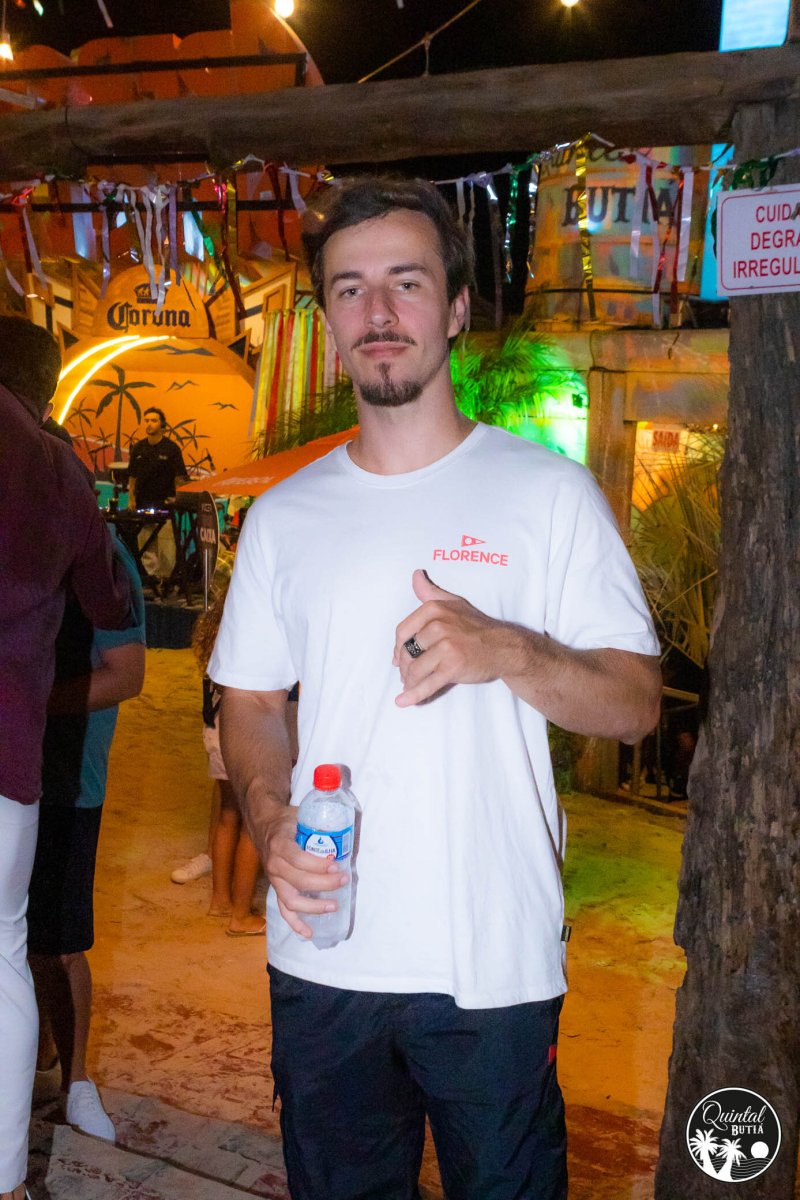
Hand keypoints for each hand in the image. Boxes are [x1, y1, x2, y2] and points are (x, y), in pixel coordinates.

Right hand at [262, 805, 347, 938]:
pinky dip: (295, 923)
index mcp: (279, 845)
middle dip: (324, 883)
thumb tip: (345, 833)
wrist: (264, 824)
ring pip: (291, 900)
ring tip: (333, 905)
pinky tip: (308, 932)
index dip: (319, 866)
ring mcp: (274, 880)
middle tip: (343, 880)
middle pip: (299, 881)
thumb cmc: (286, 820)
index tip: (337, 866)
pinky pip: (283, 910)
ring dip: (313, 906)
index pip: (299, 860)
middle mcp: (274, 865)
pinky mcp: (276, 889)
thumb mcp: (299, 816)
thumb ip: (317, 825)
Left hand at [393, 569, 506, 706]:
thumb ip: (430, 592)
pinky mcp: (453, 667)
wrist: (505, 647)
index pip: (402, 631)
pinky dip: (414, 695)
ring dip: (410, 682)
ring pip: (415, 669)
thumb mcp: (454, 603)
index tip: (398, 658)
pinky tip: (403, 701)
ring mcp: (446, 647)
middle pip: (407, 652)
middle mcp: (439, 626)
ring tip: (411, 686)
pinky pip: (428, 683)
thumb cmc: (477, 626)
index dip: (397, 648)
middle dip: (405, 667)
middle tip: (407, 675)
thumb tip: (415, 575)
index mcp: (434, 609)